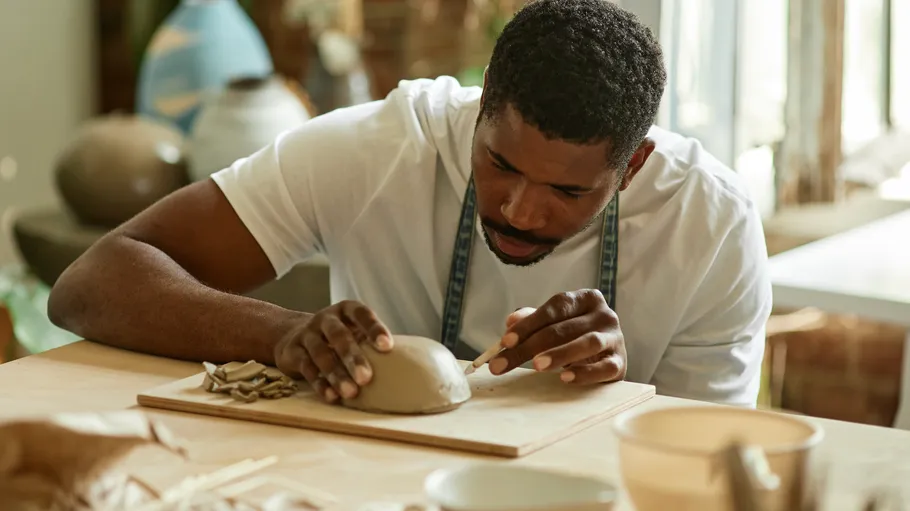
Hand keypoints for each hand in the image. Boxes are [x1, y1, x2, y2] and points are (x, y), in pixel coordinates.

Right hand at [273, 300, 392, 402]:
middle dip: (353, 357)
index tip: (387, 347)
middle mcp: (325, 319)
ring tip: (351, 392)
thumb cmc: (338, 337)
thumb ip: (372, 343)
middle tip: (367, 377)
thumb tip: (410, 365)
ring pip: (321, 353)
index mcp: (346, 310)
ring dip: (336, 374)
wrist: (292, 336)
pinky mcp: (292, 351)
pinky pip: (306, 368)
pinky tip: (332, 396)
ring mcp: (307, 334)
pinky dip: (320, 383)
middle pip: (339, 335)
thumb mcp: (353, 331)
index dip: (374, 328)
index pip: (362, 314)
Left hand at [488, 289, 625, 384]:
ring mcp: (615, 338)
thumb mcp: (555, 324)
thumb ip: (533, 320)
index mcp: (586, 299)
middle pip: (564, 328)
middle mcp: (604, 314)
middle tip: (505, 363)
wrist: (608, 358)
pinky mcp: (620, 363)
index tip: (505, 341)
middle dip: (531, 345)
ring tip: (536, 366)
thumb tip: (511, 321)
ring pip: (587, 343)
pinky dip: (584, 373)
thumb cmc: (576, 337)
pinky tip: (565, 378)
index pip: (555, 307)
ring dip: (559, 354)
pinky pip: (603, 368)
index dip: (529, 323)